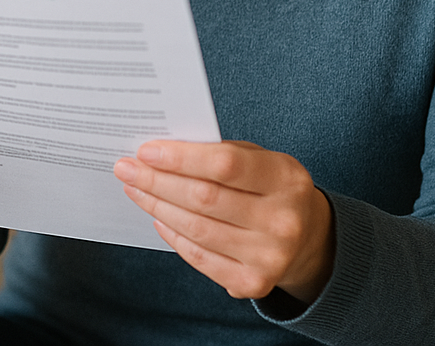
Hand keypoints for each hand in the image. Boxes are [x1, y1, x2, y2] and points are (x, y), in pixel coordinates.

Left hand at [113, 140, 334, 303]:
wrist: (307, 236)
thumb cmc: (271, 184)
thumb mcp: (259, 157)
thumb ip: (218, 153)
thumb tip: (160, 153)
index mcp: (286, 177)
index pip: (225, 164)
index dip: (180, 158)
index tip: (146, 150)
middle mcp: (282, 220)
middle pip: (204, 198)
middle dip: (157, 181)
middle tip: (126, 168)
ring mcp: (269, 256)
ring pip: (196, 229)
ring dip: (157, 206)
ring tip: (136, 189)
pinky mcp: (253, 283)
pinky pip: (200, 257)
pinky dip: (173, 235)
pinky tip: (158, 216)